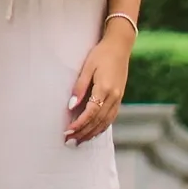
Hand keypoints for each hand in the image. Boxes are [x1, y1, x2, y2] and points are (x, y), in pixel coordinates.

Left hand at [65, 16, 133, 144]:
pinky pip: (111, 118)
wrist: (120, 46)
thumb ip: (79, 87)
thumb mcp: (87, 67)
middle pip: (97, 121)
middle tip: (70, 141)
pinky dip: (102, 127)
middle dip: (83, 132)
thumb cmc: (101, 54)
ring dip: (92, 133)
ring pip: (105, 122)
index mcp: (105, 88)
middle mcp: (114, 97)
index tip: (67, 131)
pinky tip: (94, 132)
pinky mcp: (119, 98)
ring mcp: (118, 98)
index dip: (79, 124)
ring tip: (79, 141)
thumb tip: (71, 106)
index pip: (90, 112)